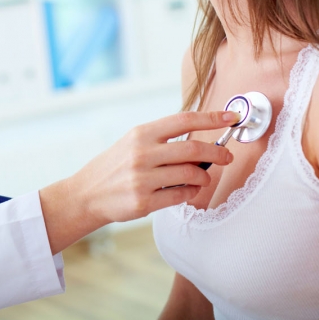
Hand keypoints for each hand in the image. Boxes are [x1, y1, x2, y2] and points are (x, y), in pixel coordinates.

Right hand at [39, 110, 238, 253]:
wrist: (87, 193)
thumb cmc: (115, 166)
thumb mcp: (133, 142)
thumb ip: (162, 139)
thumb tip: (200, 138)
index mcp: (141, 134)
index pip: (183, 120)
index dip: (211, 118)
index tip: (231, 117)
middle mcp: (142, 153)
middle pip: (193, 150)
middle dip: (218, 153)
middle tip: (227, 156)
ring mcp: (142, 178)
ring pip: (191, 174)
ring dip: (205, 177)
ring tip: (204, 177)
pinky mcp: (144, 202)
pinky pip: (181, 195)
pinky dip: (192, 192)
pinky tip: (190, 190)